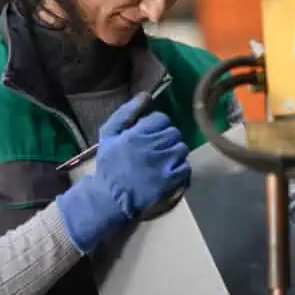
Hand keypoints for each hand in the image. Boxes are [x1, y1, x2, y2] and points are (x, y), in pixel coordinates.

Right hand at [56, 96, 190, 252]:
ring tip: (162, 162)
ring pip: (181, 148)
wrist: (110, 199)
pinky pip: (186, 167)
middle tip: (156, 150)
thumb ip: (125, 113)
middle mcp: (152, 147)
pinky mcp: (171, 181)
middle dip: (166, 139)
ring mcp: (164, 164)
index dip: (156, 126)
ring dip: (173, 154)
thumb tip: (146, 95)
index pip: (161, 119)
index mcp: (137, 134)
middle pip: (174, 132)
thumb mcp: (108, 135)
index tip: (149, 136)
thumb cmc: (109, 165)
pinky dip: (179, 169)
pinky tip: (167, 173)